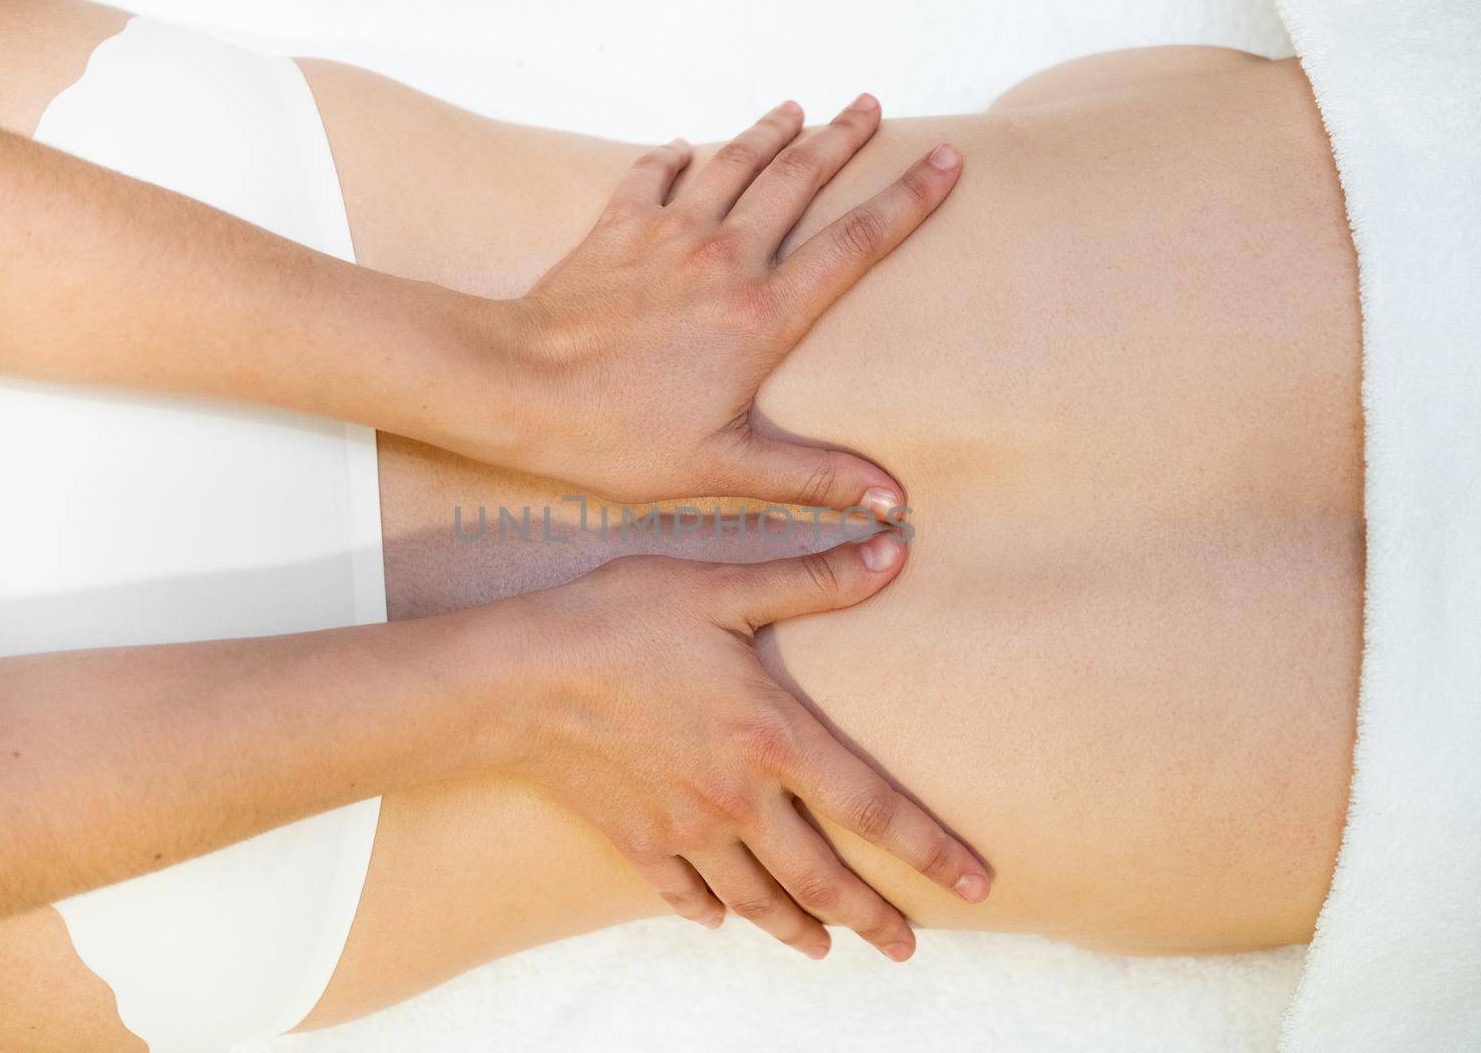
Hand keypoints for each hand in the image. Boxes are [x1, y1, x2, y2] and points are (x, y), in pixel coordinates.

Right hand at [494, 532, 989, 961]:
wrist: (521, 679)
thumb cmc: (622, 621)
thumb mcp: (722, 588)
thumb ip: (814, 578)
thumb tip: (895, 549)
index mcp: (774, 738)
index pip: (875, 808)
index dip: (933, 850)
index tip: (978, 885)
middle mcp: (740, 799)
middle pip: (824, 878)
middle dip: (873, 918)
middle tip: (907, 947)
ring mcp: (687, 829)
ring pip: (760, 899)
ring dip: (801, 929)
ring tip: (828, 950)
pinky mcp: (638, 841)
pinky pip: (685, 895)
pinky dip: (711, 913)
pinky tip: (723, 922)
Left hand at [506, 96, 963, 515]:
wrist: (520, 388)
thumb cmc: (618, 436)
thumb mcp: (724, 467)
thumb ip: (811, 477)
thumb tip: (890, 502)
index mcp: (763, 315)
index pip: (855, 244)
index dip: (908, 200)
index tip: (945, 161)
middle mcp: (725, 259)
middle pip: (799, 180)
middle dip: (844, 138)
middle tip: (873, 106)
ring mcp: (669, 235)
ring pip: (734, 163)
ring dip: (770, 131)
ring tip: (798, 107)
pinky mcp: (618, 229)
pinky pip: (652, 174)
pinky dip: (671, 155)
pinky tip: (682, 147)